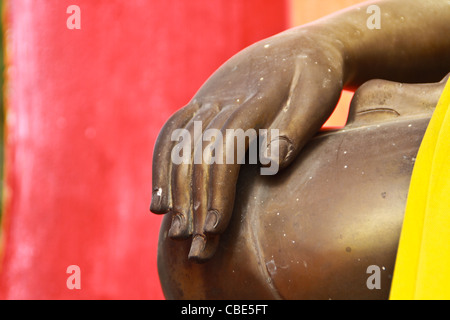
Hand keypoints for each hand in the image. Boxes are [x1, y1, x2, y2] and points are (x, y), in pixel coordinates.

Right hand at [150, 27, 344, 261]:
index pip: (228, 149)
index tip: (216, 228)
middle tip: (195, 246)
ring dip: (175, 192)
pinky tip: (159, 202)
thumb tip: (271, 165)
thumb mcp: (317, 95)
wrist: (295, 48)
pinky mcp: (198, 104)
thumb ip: (294, 128)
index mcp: (256, 100)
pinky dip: (160, 169)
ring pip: (180, 149)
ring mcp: (206, 100)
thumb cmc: (314, 77)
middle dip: (195, 202)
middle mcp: (223, 100)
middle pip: (199, 155)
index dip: (220, 190)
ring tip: (174, 232)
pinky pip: (170, 136)